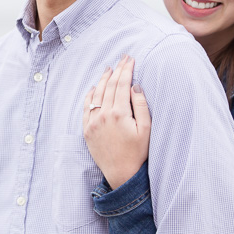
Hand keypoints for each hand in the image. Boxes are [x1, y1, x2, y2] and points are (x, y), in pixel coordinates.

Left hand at [83, 56, 151, 190]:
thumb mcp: (146, 129)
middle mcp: (103, 115)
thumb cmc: (138, 152)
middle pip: (109, 86)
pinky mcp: (87, 130)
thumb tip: (135, 86)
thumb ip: (141, 105)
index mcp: (119, 113)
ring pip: (96, 94)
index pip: (122, 84)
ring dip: (102, 80)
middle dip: (117, 70)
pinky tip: (93, 88)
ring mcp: (93, 122)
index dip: (126, 70)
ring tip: (109, 69)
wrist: (122, 174)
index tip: (130, 59)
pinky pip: (86, 107)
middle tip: (122, 59)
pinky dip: (90, 95)